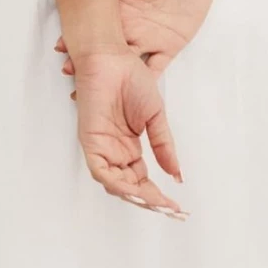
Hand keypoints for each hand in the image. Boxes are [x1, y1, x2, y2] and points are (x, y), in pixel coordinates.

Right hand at [56, 0, 219, 79]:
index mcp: (119, 7)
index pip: (96, 26)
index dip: (80, 37)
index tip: (62, 47)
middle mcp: (129, 26)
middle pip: (106, 49)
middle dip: (88, 62)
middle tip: (70, 72)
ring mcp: (148, 38)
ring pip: (126, 63)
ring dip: (113, 77)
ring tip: (96, 89)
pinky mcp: (169, 46)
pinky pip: (156, 67)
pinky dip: (145, 81)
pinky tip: (133, 94)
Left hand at [68, 48, 187, 217]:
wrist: (112, 57)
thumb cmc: (131, 79)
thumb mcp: (155, 117)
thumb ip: (164, 146)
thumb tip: (177, 174)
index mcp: (128, 147)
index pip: (141, 180)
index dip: (157, 195)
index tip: (176, 207)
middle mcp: (114, 151)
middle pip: (129, 186)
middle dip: (149, 200)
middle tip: (168, 210)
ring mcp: (102, 147)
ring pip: (114, 184)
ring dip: (134, 196)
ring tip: (155, 202)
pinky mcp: (91, 141)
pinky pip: (101, 171)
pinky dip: (117, 183)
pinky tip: (134, 190)